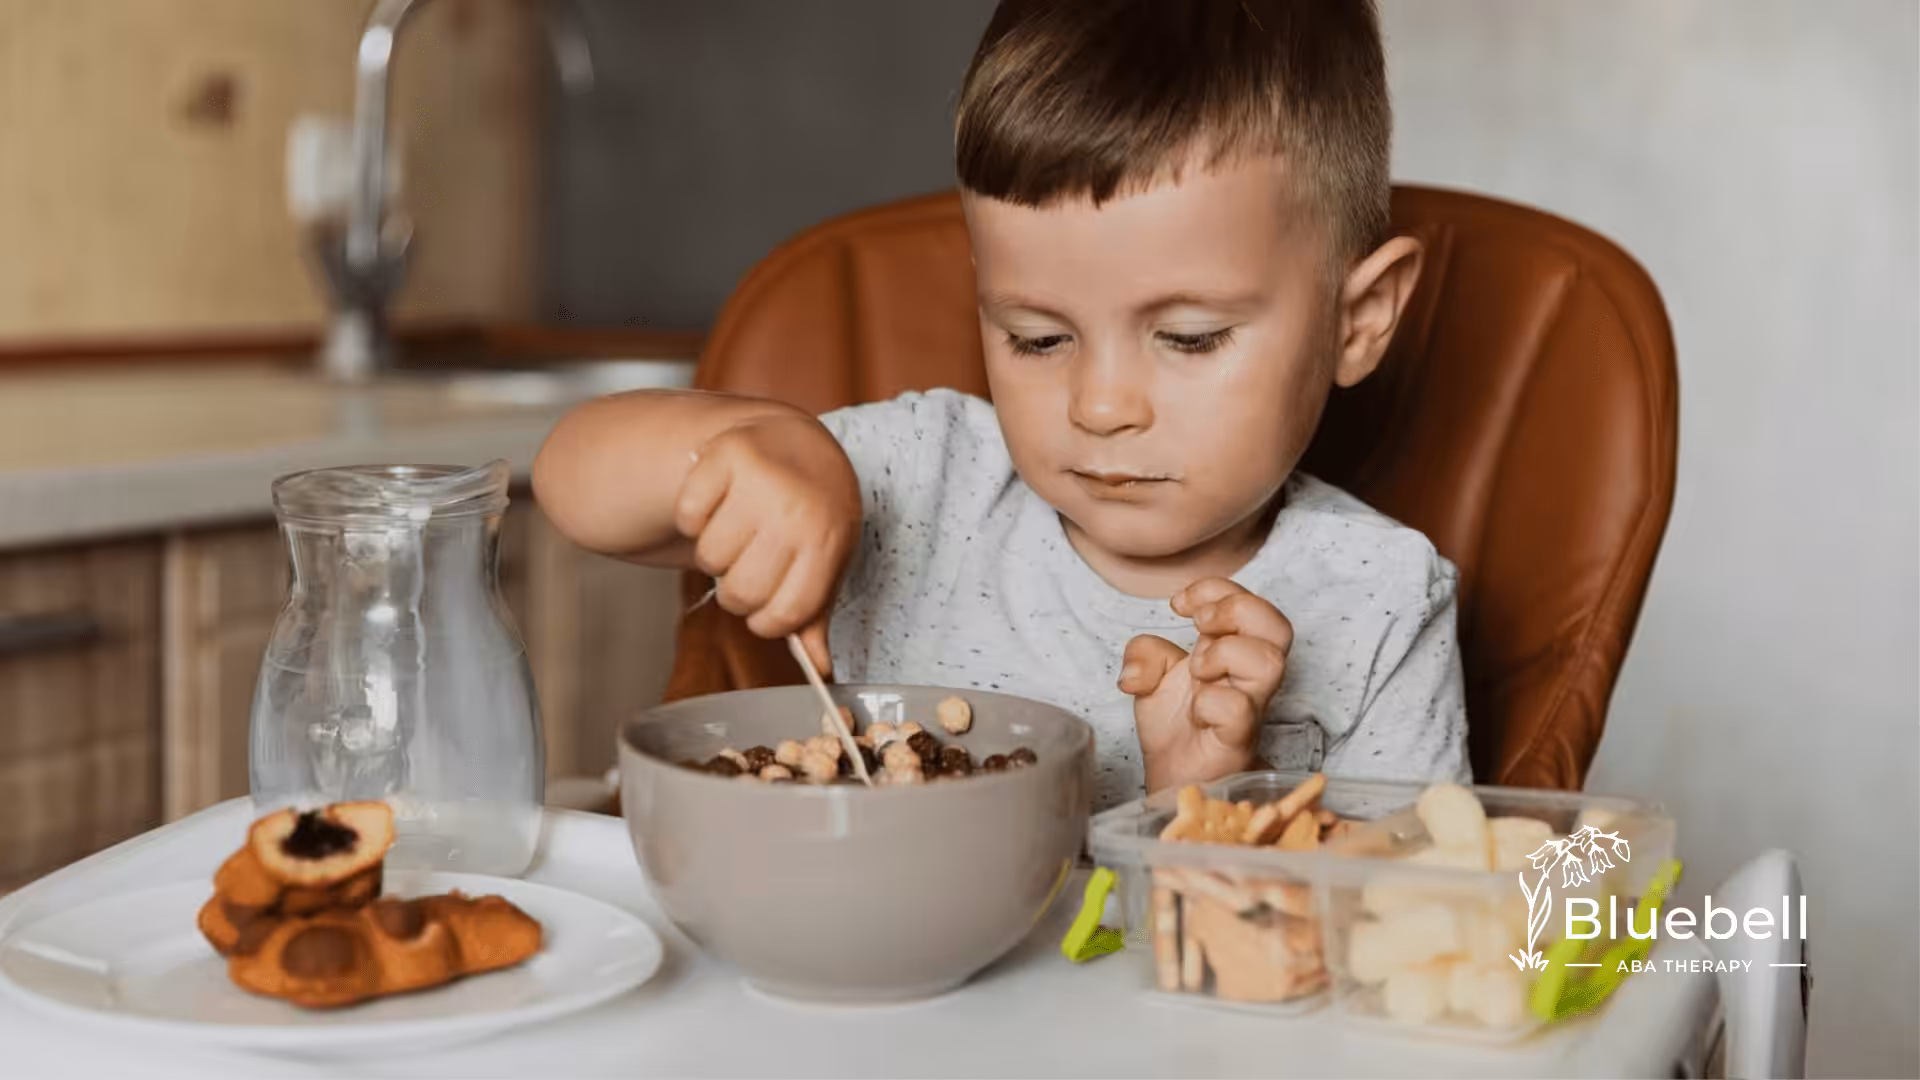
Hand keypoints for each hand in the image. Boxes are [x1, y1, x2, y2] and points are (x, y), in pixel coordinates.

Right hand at [673, 411, 860, 674]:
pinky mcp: (724, 456)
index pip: (784, 614)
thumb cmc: (813, 510)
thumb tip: (820, 668)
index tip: (769, 606)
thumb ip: (815, 612)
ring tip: (738, 529)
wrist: (796, 439)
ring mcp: (761, 480)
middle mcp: (796, 509)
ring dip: (717, 553)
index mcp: (828, 541)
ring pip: (710, 558)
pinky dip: (695, 516)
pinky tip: (720, 502)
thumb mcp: (826, 558)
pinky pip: (688, 516)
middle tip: (751, 562)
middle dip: (739, 590)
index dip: (768, 622)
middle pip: (741, 593)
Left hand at [1118, 578, 1292, 792]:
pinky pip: (1237, 709)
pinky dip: (1209, 703)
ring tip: (1197, 671)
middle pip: (1278, 626)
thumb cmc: (1174, 724)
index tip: (1179, 604)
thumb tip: (1135, 671)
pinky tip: (1196, 713)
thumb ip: (1143, 655)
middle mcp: (1249, 675)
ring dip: (1224, 653)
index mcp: (1232, 649)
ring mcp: (1249, 706)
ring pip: (1269, 662)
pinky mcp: (1239, 738)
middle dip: (1235, 609)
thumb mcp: (1148, 676)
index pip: (1251, 602)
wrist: (1174, 775)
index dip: (1217, 589)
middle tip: (1199, 626)